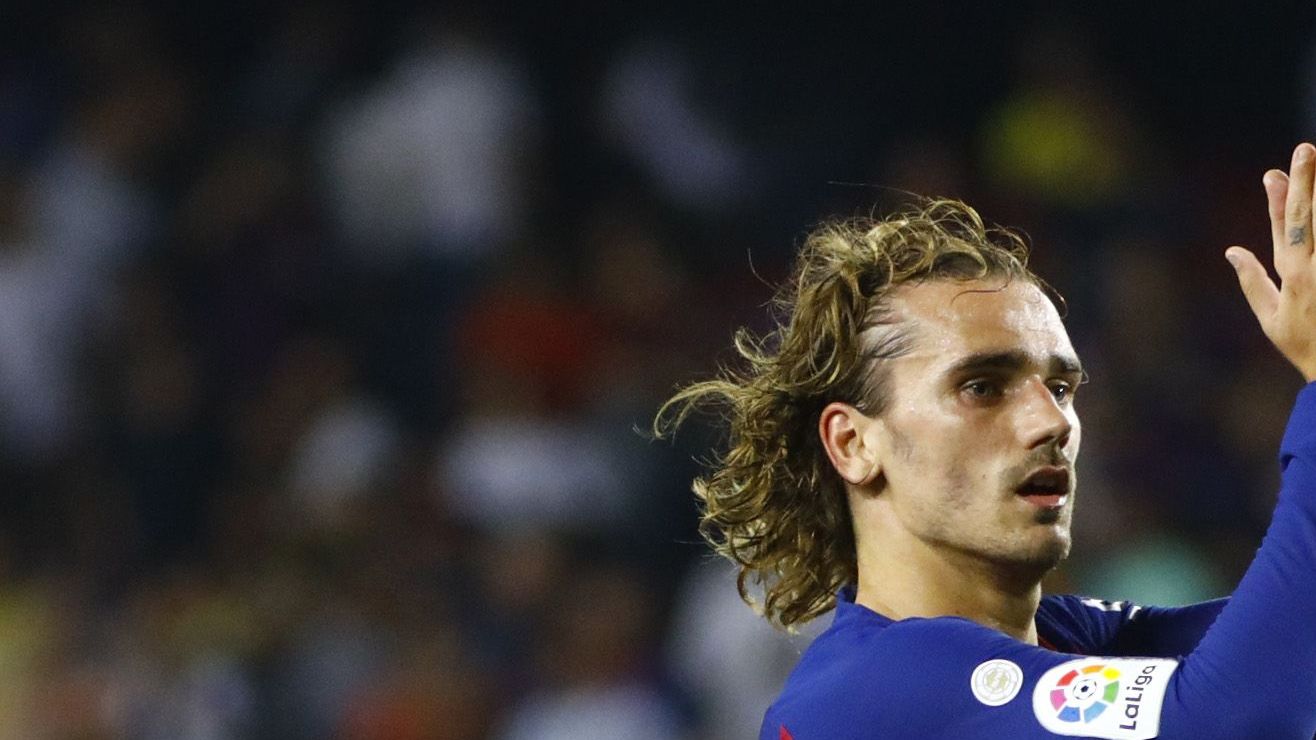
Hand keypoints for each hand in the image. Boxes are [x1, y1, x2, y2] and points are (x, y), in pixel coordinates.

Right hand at [1227, 142, 1315, 381]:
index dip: (1278, 198)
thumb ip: (1253, 282)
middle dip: (1306, 182)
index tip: (1274, 172)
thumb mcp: (1272, 320)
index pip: (1283, 228)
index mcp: (1294, 278)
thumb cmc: (1308, 348)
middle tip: (1307, 149)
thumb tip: (1233, 250)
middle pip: (1310, 217)